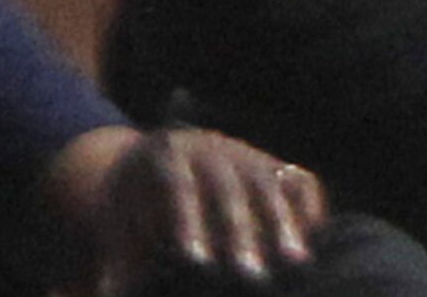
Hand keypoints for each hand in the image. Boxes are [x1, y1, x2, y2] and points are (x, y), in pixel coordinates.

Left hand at [76, 126, 323, 291]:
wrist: (151, 157)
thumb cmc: (130, 201)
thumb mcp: (113, 222)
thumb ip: (118, 258)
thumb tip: (112, 292)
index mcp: (164, 153)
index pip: (178, 188)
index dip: (189, 223)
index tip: (196, 262)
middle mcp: (210, 145)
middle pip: (229, 189)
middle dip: (242, 234)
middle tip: (250, 276)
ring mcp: (246, 151)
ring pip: (269, 184)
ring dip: (284, 225)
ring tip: (295, 263)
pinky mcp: (273, 162)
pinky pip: (299, 179)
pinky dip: (310, 207)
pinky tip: (314, 240)